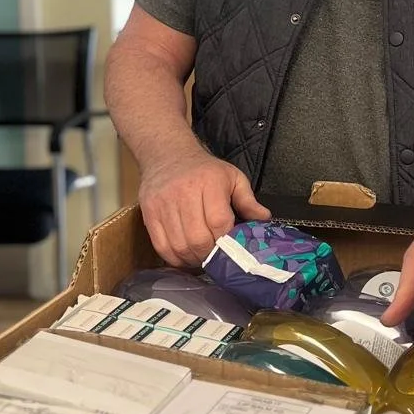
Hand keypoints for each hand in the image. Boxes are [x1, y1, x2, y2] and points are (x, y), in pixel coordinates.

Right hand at [138, 148, 267, 267]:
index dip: (226, 241)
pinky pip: (161, 246)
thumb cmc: (205, 169)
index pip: (219, 222)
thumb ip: (248, 200)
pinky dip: (174, 258)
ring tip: (201, 258)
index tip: (230, 246)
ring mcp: (163, 204)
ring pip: (179, 246)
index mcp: (209, 183)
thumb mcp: (232, 177)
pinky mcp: (149, 213)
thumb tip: (264, 219)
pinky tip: (184, 256)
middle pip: (198, 239)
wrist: (167, 153)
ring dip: (193, 259)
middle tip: (216, 257)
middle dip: (210, 255)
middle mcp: (184, 194)